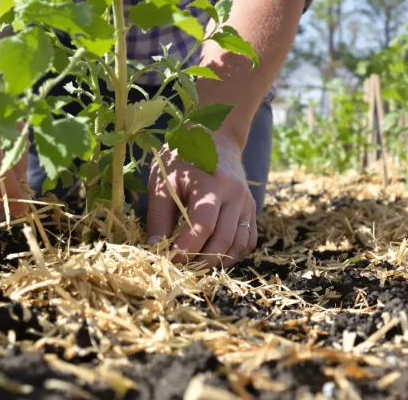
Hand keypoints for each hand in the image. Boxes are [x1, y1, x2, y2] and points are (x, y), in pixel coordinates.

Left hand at [146, 132, 256, 267]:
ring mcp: (248, 203)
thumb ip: (159, 215)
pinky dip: (233, 255)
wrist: (215, 136)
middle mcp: (236, 195)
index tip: (169, 260)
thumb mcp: (164, 180)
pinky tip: (215, 258)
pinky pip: (248, 241)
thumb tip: (155, 247)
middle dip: (201, 261)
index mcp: (213, 185)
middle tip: (180, 270)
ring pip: (239, 245)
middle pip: (223, 240)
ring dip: (218, 262)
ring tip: (196, 268)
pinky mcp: (252, 210)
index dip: (187, 248)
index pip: (203, 226)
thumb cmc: (183, 157)